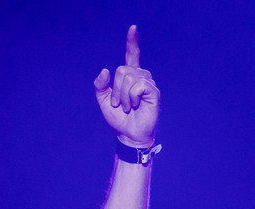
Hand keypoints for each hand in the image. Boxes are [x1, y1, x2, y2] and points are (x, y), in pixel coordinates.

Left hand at [93, 25, 159, 146]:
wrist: (128, 133)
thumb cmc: (118, 117)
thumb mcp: (103, 101)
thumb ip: (100, 86)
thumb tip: (105, 71)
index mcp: (129, 76)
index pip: (132, 55)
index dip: (132, 42)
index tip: (133, 28)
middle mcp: (141, 76)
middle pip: (122, 70)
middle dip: (115, 90)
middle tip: (118, 104)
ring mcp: (148, 83)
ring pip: (128, 78)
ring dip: (122, 96)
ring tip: (126, 107)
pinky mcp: (154, 92)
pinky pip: (138, 86)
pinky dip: (131, 97)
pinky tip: (134, 105)